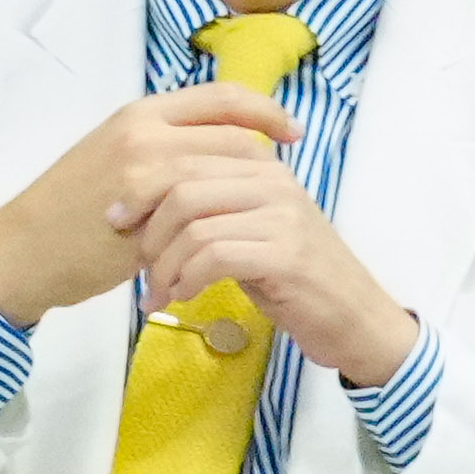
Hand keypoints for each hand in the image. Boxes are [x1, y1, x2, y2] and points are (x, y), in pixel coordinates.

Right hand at [0, 84, 299, 328]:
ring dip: (247, 197)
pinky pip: (204, 215)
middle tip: (280, 186)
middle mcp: (144, 132)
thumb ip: (161, 147)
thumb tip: (215, 150)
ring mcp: (144, 172)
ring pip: (225, 173)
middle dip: (266, 162)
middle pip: (234, 134)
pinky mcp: (145, 214)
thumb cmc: (71, 204)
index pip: (222, 96)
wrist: (29, 244)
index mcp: (140, 113)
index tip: (293, 131)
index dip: (266, 110)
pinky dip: (222, 229)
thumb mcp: (114, 155)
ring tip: (253, 218)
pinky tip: (227, 244)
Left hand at [119, 151, 419, 387]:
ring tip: (155, 288)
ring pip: (192, 220)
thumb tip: (137, 200)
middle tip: (129, 255)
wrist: (357, 321)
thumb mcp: (248, 227)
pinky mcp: (286, 253)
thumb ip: (208, 203)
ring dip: (162, 260)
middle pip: (180, 182)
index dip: (141, 183)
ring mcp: (282, 213)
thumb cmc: (292, 276)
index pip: (183, 151)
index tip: (117, 217)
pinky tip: (178, 296)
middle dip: (144, 224)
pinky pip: (213, 255)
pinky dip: (185, 277)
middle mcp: (271, 178)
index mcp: (257, 162)